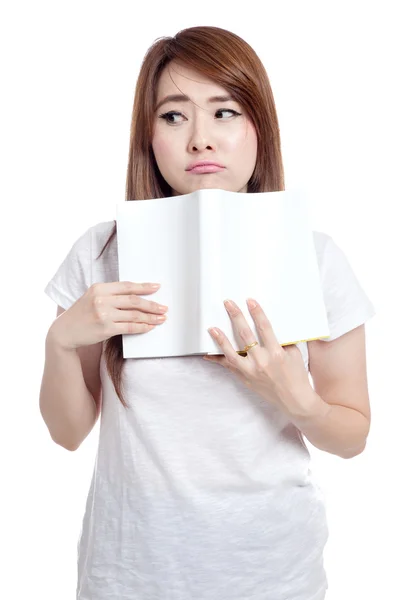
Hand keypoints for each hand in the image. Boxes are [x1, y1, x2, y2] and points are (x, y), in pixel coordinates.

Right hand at [48, 281, 168, 349]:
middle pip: (133, 300)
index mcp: (99, 288)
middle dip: (152, 304)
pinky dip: (142, 327)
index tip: (157, 287)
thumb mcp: (92, 298)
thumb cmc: (81, 314)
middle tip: (164, 307)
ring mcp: (103, 315)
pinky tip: (150, 327)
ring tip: (161, 318)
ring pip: (134, 315)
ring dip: (151, 317)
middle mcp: (101, 300)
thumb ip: (110, 295)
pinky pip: (129, 327)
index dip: (144, 287)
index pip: (127, 286)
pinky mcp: (105, 329)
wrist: (64, 332)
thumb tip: (136, 296)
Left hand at [203, 298, 313, 416]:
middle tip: (228, 304)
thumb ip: (282, 340)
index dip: (257, 313)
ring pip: (231, 353)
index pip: (264, 328)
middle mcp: (262, 362)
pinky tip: (208, 355)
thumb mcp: (293, 354)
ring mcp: (251, 372)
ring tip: (212, 329)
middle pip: (245, 335)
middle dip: (236, 317)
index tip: (249, 301)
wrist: (294, 400)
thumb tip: (267, 326)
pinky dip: (218, 361)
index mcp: (276, 354)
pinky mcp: (245, 379)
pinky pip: (229, 367)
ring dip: (220, 340)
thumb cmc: (296, 375)